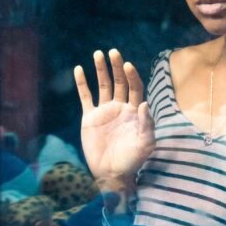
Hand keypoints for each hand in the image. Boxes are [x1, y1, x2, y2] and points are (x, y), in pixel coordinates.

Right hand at [74, 48, 154, 184]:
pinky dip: (82, 83)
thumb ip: (146, 124)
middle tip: (113, 52)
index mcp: (134, 111)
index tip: (127, 65)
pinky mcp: (90, 117)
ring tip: (98, 54)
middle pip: (119, 82)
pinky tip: (78, 69)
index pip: (134, 87)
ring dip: (101, 70)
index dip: (132, 76)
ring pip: (103, 85)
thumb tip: (144, 103)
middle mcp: (120, 107)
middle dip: (116, 66)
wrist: (111, 173)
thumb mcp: (145, 144)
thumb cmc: (132, 160)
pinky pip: (85, 97)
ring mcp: (104, 111)